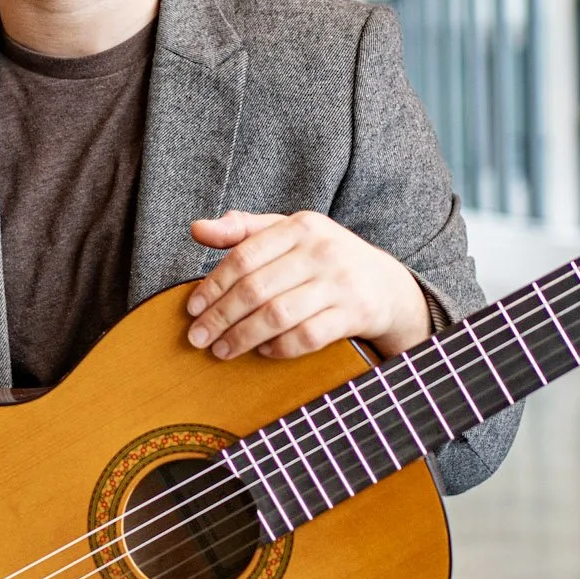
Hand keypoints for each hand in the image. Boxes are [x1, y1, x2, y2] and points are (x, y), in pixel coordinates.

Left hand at [185, 210, 430, 360]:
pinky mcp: (355, 313)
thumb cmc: (325, 259)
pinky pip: (308, 336)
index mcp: (301, 226)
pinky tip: (263, 351)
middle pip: (256, 288)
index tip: (192, 309)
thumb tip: (196, 229)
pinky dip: (280, 347)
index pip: (244, 257)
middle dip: (220, 317)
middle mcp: (322, 250)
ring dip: (243, 337)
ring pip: (278, 315)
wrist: (387, 285)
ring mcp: (340, 283)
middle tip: (198, 338)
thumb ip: (244, 230)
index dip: (213, 286)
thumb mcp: (290, 234)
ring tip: (222, 351)